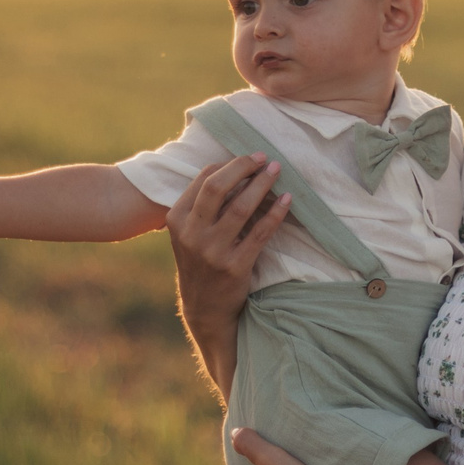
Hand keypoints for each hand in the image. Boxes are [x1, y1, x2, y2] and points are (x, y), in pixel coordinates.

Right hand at [166, 153, 288, 395]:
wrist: (204, 307)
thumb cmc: (200, 262)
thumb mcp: (187, 233)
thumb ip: (201, 205)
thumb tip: (231, 167)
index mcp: (176, 219)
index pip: (203, 180)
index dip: (228, 165)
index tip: (248, 158)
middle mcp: (191, 234)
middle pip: (217, 187)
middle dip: (242, 166)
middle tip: (262, 157)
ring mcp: (212, 251)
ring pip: (241, 207)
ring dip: (262, 184)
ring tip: (276, 170)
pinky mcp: (235, 266)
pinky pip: (260, 232)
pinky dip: (276, 212)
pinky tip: (287, 200)